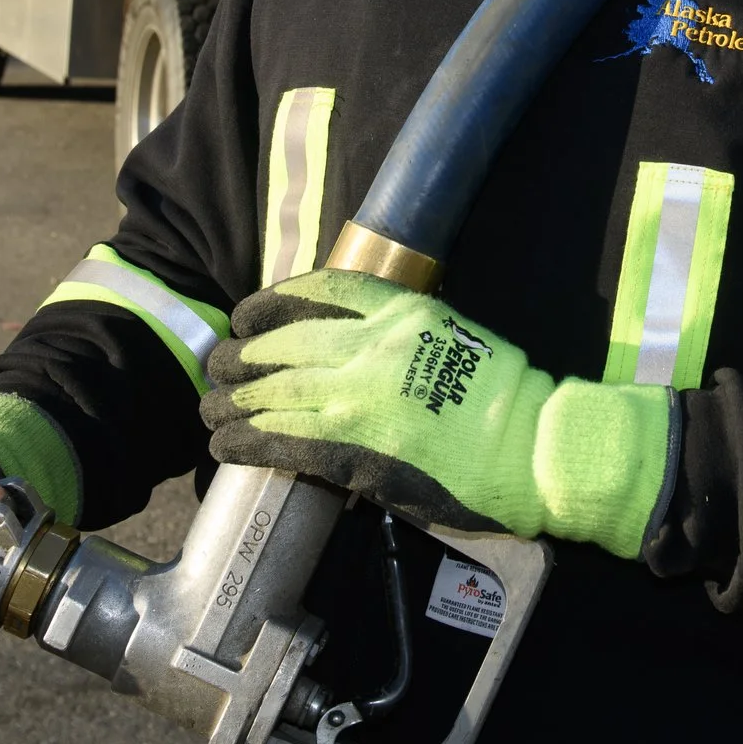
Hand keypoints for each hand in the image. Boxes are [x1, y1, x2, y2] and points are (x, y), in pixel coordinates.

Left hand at [204, 269, 673, 557]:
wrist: (532, 450)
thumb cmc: (507, 398)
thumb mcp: (455, 334)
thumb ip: (401, 332)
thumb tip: (355, 345)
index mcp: (400, 311)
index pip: (315, 293)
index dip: (267, 304)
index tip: (245, 317)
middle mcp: (371, 346)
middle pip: (280, 343)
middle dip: (239, 358)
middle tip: (219, 370)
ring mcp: (357, 399)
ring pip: (269, 394)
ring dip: (230, 404)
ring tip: (210, 413)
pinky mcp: (351, 451)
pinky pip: (279, 442)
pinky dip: (243, 443)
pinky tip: (225, 448)